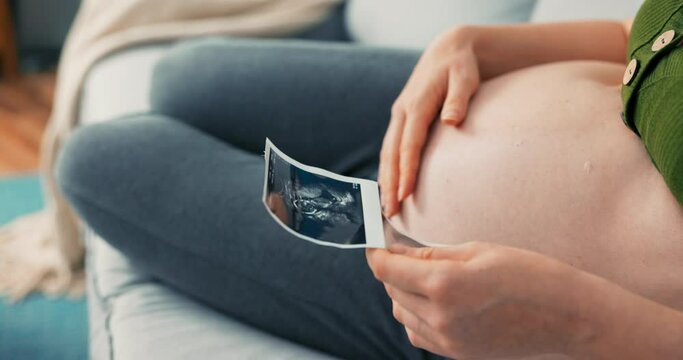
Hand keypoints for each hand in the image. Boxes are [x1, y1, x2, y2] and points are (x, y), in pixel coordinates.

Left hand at [366, 243, 606, 358]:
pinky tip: (437, 302)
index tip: (376, 243)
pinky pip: (419, 334)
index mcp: (444, 284)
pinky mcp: (457, 354)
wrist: (566, 317)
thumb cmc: (528, 273)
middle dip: (392, 270)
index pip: (386, 269)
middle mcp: (440, 317)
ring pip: (401, 314)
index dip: (376, 252)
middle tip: (407, 254)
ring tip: (426, 278)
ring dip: (403, 294)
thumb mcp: (478, 250)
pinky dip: (417, 316)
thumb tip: (398, 252)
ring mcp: (448, 340)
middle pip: (391, 291)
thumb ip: (430, 253)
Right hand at [379, 27, 479, 216]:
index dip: (406, 171)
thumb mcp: (465, 78)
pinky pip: (391, 148)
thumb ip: (459, 99)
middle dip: (389, 184)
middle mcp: (402, 112)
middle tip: (390, 212)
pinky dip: (388, 169)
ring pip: (387, 153)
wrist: (447, 51)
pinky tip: (390, 187)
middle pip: (391, 153)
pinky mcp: (401, 120)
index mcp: (416, 104)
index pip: (409, 144)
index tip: (405, 195)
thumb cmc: (461, 67)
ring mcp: (399, 116)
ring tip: (386, 207)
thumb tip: (451, 121)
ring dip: (385, 180)